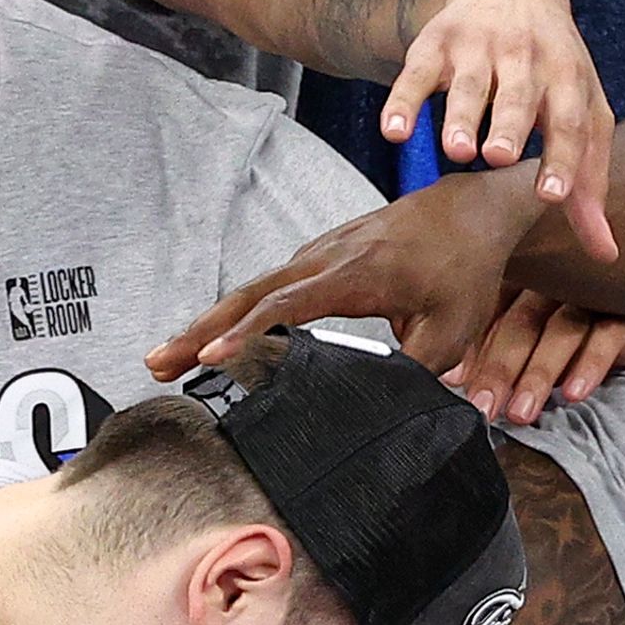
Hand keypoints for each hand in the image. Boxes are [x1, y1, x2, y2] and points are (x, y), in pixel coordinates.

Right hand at [150, 168, 541, 382]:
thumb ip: (414, 371)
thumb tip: (384, 412)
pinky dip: (231, 314)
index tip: (210, 357)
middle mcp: (325, 258)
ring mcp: (315, 254)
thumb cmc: (461, 268)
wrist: (467, 213)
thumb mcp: (452, 329)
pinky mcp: (314, 259)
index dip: (247, 332)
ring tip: (166, 359)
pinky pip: (264, 287)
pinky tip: (209, 341)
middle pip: (249, 294)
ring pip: (250, 290)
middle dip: (200, 329)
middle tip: (158, 364)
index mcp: (357, 273)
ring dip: (206, 323)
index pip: (289, 304)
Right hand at [395, 0, 616, 257]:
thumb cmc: (551, 69)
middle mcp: (524, 58)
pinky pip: (415, 72)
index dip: (562, 156)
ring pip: (467, 84)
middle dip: (508, 125)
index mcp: (567, 78)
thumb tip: (606, 254)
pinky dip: (403, 100)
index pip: (569, 120)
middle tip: (498, 158)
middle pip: (517, 96)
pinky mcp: (434, 43)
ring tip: (455, 151)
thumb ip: (588, 182)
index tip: (553, 196)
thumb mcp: (581, 112)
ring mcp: (477, 48)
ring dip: (459, 116)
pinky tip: (393, 131)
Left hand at [452, 288, 624, 426]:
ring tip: (522, 414)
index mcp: (524, 286)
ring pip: (560, 332)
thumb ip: (498, 353)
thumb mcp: (535, 346)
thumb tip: (454, 380)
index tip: (457, 388)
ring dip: (539, 375)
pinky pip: (606, 337)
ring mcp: (592, 295)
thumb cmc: (579, 337)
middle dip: (499, 371)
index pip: (492, 318)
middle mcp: (554, 285)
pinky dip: (589, 365)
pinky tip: (575, 394)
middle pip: (520, 325)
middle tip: (484, 409)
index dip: (474, 354)